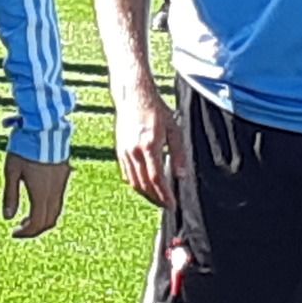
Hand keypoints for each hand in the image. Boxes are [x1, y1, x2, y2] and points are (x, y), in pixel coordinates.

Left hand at [1, 153, 70, 238]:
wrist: (44, 127)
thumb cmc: (24, 147)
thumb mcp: (11, 171)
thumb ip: (10, 195)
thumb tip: (7, 218)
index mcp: (40, 193)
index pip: (37, 223)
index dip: (26, 232)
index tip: (14, 233)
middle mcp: (54, 191)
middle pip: (49, 221)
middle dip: (35, 229)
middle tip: (21, 229)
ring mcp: (61, 183)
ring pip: (56, 211)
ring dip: (43, 219)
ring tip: (27, 217)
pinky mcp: (64, 174)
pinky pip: (59, 199)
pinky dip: (49, 208)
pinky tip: (37, 200)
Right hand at [114, 86, 185, 207]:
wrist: (133, 96)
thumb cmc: (155, 110)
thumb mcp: (173, 129)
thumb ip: (178, 153)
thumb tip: (181, 175)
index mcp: (149, 146)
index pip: (156, 179)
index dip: (164, 195)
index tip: (172, 204)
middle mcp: (134, 151)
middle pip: (144, 184)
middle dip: (156, 198)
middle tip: (166, 205)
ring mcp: (125, 151)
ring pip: (134, 182)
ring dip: (146, 194)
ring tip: (157, 198)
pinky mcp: (120, 150)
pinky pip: (127, 174)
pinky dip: (136, 184)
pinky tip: (145, 185)